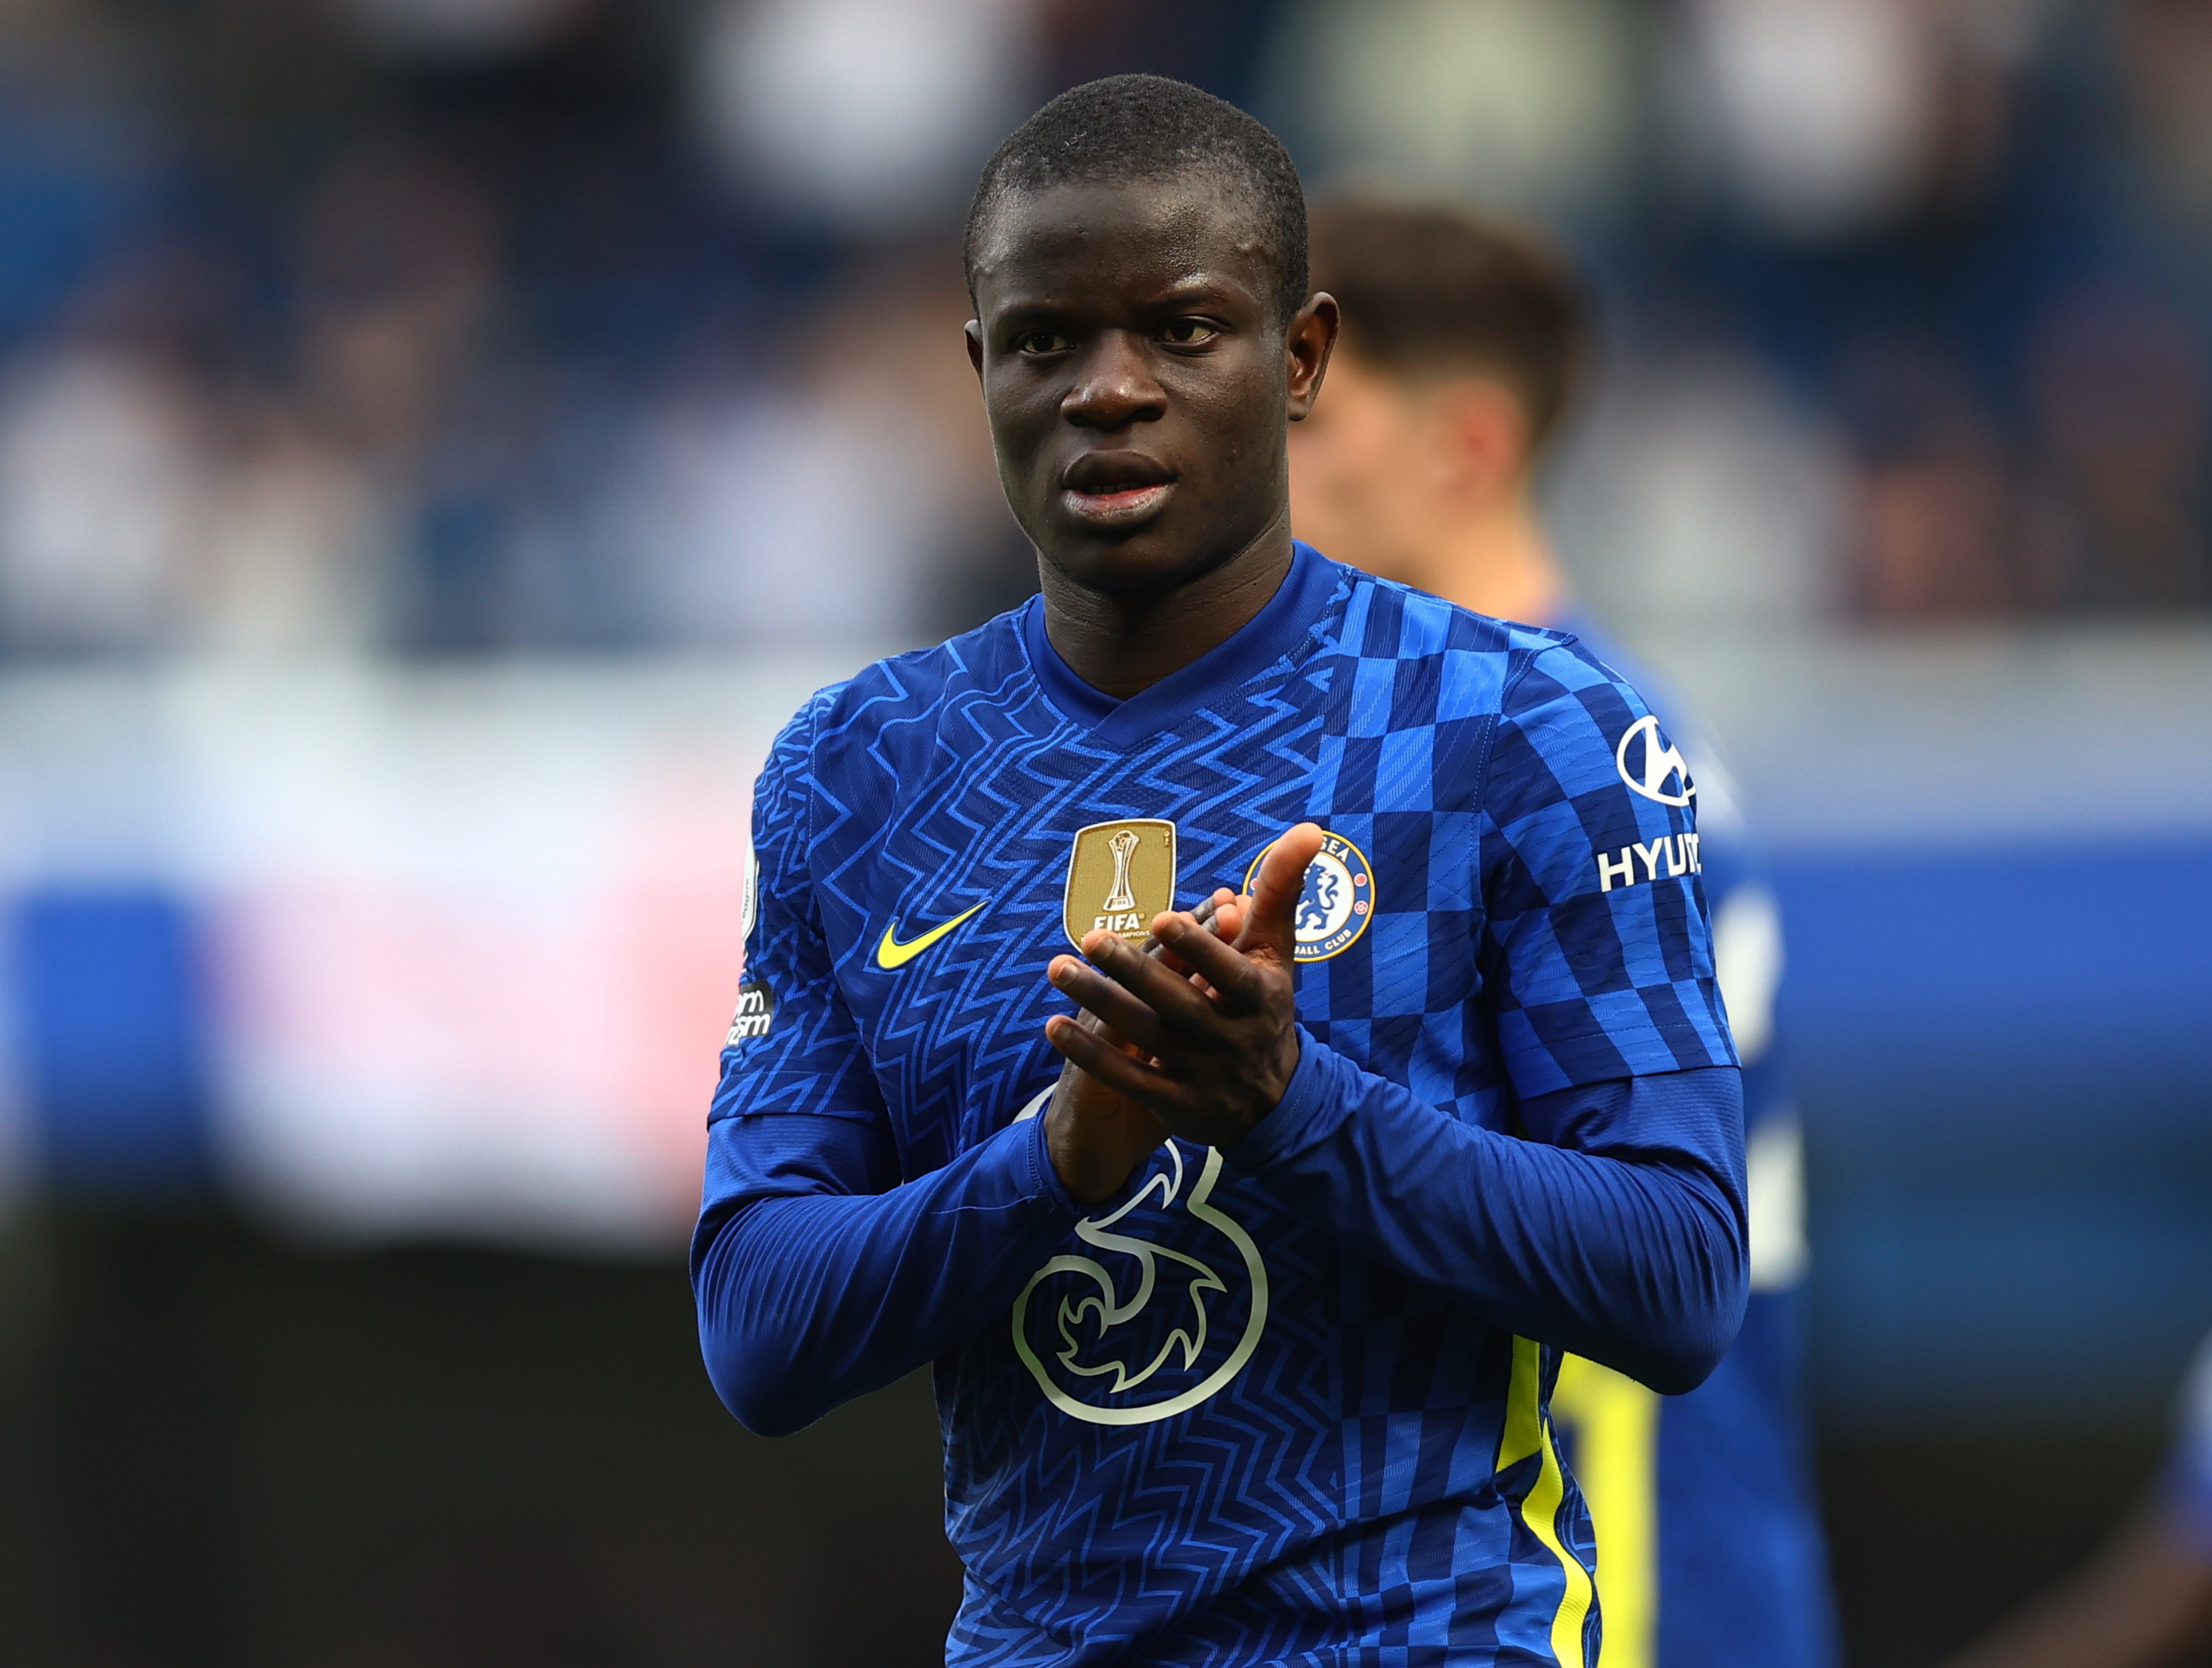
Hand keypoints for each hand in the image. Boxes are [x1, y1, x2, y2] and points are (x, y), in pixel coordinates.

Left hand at [1043, 822, 1321, 1150]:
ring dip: (1098, 1003)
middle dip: (1135, 971)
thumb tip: (1306, 828)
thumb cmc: (1265, 1006)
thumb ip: (1281, 893)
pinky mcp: (1175, 1104)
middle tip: (1090, 939)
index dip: (1198, 947)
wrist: (1272, 1103)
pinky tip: (1054, 1025)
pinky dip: (1090, 1054)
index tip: (1163, 918)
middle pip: (1178, 1003)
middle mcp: (1232, 1038)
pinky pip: (1127, 1078)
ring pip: (1145, 1036)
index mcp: (1259, 996)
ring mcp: (1203, 1075)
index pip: (1228, 971)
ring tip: (1057, 969)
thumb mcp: (1277, 953)